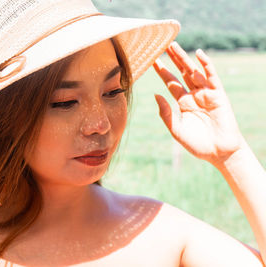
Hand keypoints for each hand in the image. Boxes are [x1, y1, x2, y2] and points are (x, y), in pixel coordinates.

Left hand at [153, 42, 244, 164]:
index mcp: (183, 103)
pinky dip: (206, 65)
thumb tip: (156, 95)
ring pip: (193, 72)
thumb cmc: (197, 143)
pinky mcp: (218, 95)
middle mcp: (193, 95)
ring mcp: (206, 93)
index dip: (162, 71)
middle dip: (172, 59)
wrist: (218, 153)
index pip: (170, 82)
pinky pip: (212, 77)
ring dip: (184, 58)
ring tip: (173, 45)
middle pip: (181, 73)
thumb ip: (166, 113)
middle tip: (162, 45)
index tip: (152, 60)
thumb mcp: (177, 129)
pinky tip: (199, 54)